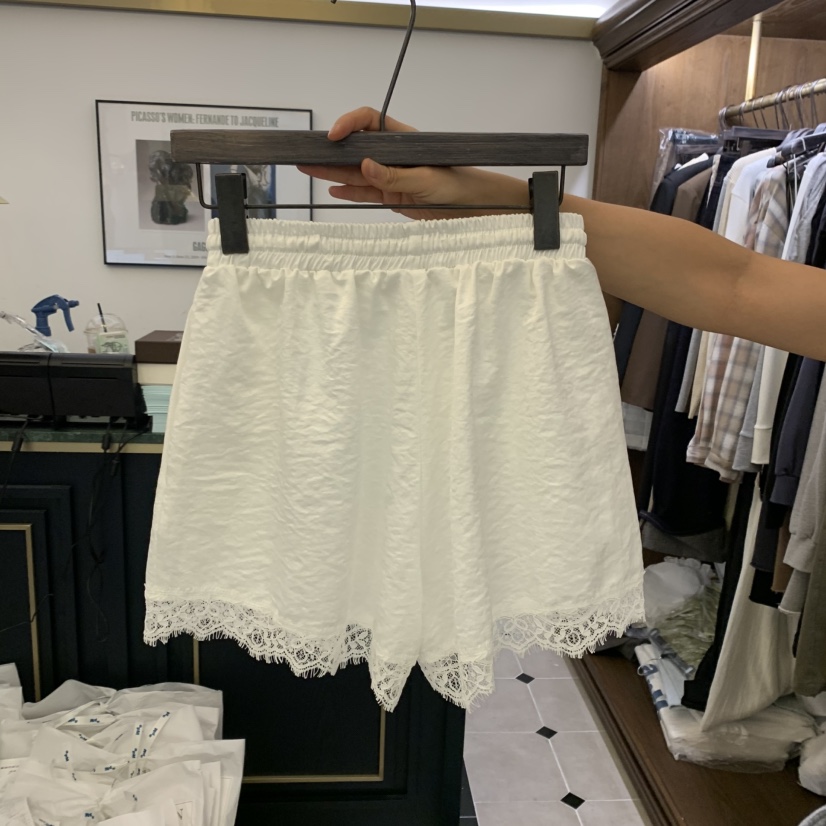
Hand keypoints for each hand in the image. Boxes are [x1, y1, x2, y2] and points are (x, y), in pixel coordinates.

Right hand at [297, 107, 530, 220]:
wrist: (472, 207)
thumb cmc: (457, 184)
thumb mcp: (426, 179)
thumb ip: (394, 176)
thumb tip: (365, 166)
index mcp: (402, 140)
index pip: (370, 122)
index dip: (350, 124)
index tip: (334, 136)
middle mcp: (393, 156)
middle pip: (356, 148)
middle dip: (332, 151)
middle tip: (306, 153)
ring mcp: (390, 176)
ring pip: (356, 172)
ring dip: (333, 171)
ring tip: (309, 169)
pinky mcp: (391, 197)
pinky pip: (365, 193)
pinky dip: (349, 191)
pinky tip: (333, 189)